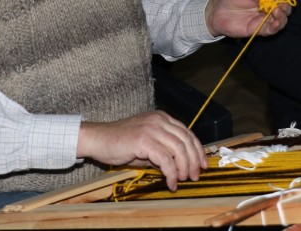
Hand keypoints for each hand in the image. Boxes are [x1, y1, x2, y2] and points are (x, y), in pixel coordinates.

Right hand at [77, 111, 205, 190]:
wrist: (98, 139)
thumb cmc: (119, 143)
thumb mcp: (146, 146)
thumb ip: (163, 151)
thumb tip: (180, 166)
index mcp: (161, 118)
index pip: (187, 133)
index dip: (198, 150)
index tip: (202, 164)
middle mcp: (159, 120)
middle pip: (186, 140)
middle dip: (194, 160)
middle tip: (194, 176)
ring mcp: (151, 128)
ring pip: (179, 149)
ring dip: (184, 167)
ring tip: (183, 180)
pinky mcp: (144, 140)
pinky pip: (165, 158)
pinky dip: (171, 172)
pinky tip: (170, 182)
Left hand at [205, 0, 293, 37]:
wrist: (216, 10)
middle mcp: (268, 7)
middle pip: (285, 8)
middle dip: (286, 5)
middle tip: (280, 4)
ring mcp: (263, 19)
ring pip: (281, 20)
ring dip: (283, 17)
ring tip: (277, 12)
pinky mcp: (258, 29)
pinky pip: (270, 30)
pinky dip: (276, 27)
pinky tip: (275, 23)